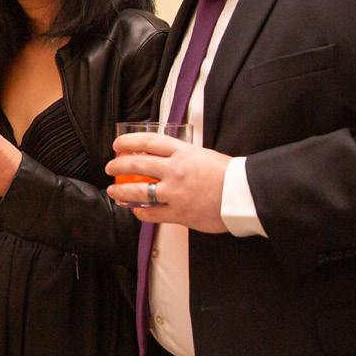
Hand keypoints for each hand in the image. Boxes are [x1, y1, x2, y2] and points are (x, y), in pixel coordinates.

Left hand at [104, 132, 231, 232]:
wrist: (246, 196)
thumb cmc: (229, 175)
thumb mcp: (202, 155)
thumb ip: (181, 155)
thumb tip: (162, 157)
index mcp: (183, 152)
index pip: (147, 141)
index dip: (127, 142)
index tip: (117, 145)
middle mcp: (175, 170)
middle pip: (136, 164)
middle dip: (117, 166)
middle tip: (110, 168)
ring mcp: (175, 192)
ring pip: (137, 191)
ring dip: (121, 191)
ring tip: (113, 192)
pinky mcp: (179, 213)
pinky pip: (151, 213)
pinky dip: (140, 212)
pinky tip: (136, 211)